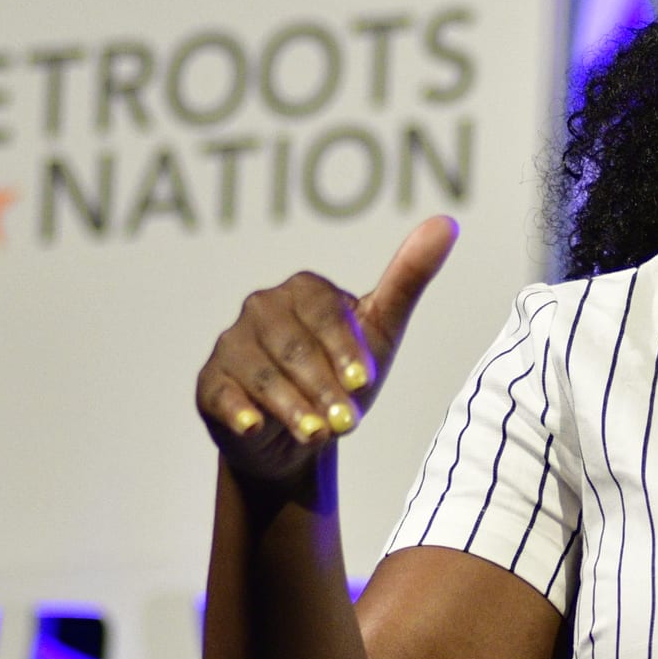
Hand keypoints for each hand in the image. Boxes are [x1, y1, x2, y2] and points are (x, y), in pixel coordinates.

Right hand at [195, 216, 458, 499]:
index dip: (344, 347)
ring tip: (317, 434)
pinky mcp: (210, 383)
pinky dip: (238, 410)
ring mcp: (232, 345)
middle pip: (293, 346)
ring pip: (261, 373)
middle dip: (322, 386)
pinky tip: (254, 426)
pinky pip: (222, 393)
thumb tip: (447, 223)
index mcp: (302, 290)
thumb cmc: (344, 375)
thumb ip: (408, 279)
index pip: (323, 312)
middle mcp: (261, 309)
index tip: (364, 381)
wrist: (304, 435)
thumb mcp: (381, 331)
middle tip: (348, 422)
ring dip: (291, 406)